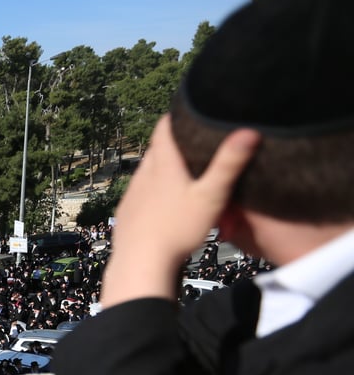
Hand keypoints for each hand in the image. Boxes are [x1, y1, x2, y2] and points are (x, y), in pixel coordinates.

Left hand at [102, 116, 259, 307]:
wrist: (140, 264)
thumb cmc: (178, 229)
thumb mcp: (211, 196)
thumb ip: (228, 164)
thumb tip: (248, 131)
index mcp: (162, 165)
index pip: (163, 129)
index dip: (175, 117)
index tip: (187, 110)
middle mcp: (142, 175)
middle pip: (156, 151)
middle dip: (172, 144)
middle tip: (192, 141)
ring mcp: (131, 195)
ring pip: (146, 173)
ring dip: (161, 169)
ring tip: (181, 172)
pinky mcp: (126, 214)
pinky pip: (139, 195)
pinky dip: (151, 192)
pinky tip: (162, 203)